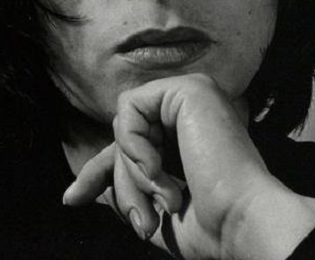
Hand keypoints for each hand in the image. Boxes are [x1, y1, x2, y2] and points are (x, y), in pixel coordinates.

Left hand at [63, 74, 314, 259]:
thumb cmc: (211, 225)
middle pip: (125, 135)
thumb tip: (95, 185)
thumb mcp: (156, 207)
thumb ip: (129, 188)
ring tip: (163, 199)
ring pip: (126, 125)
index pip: (132, 142)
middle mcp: (191, 107)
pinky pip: (130, 109)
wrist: (242, 224)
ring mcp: (191, 93)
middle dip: (122, 182)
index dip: (99, 170)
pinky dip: (134, 146)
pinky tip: (158, 171)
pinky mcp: (188, 89)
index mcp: (190, 132)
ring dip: (133, 172)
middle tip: (143, 222)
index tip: (72, 199)